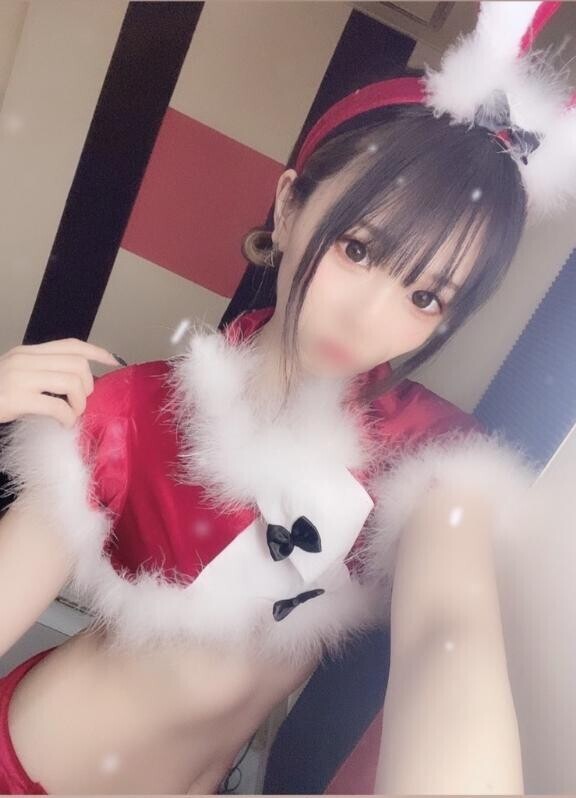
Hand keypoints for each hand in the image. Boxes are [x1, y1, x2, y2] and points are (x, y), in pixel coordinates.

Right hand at [0, 338, 121, 427]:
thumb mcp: (16, 377)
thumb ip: (41, 374)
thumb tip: (78, 382)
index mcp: (26, 352)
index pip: (71, 344)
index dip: (97, 351)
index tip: (114, 361)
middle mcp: (24, 359)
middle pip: (78, 364)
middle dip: (87, 386)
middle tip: (78, 403)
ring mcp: (19, 377)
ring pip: (73, 382)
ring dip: (79, 404)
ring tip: (70, 415)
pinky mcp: (17, 397)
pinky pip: (59, 406)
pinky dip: (68, 417)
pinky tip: (62, 424)